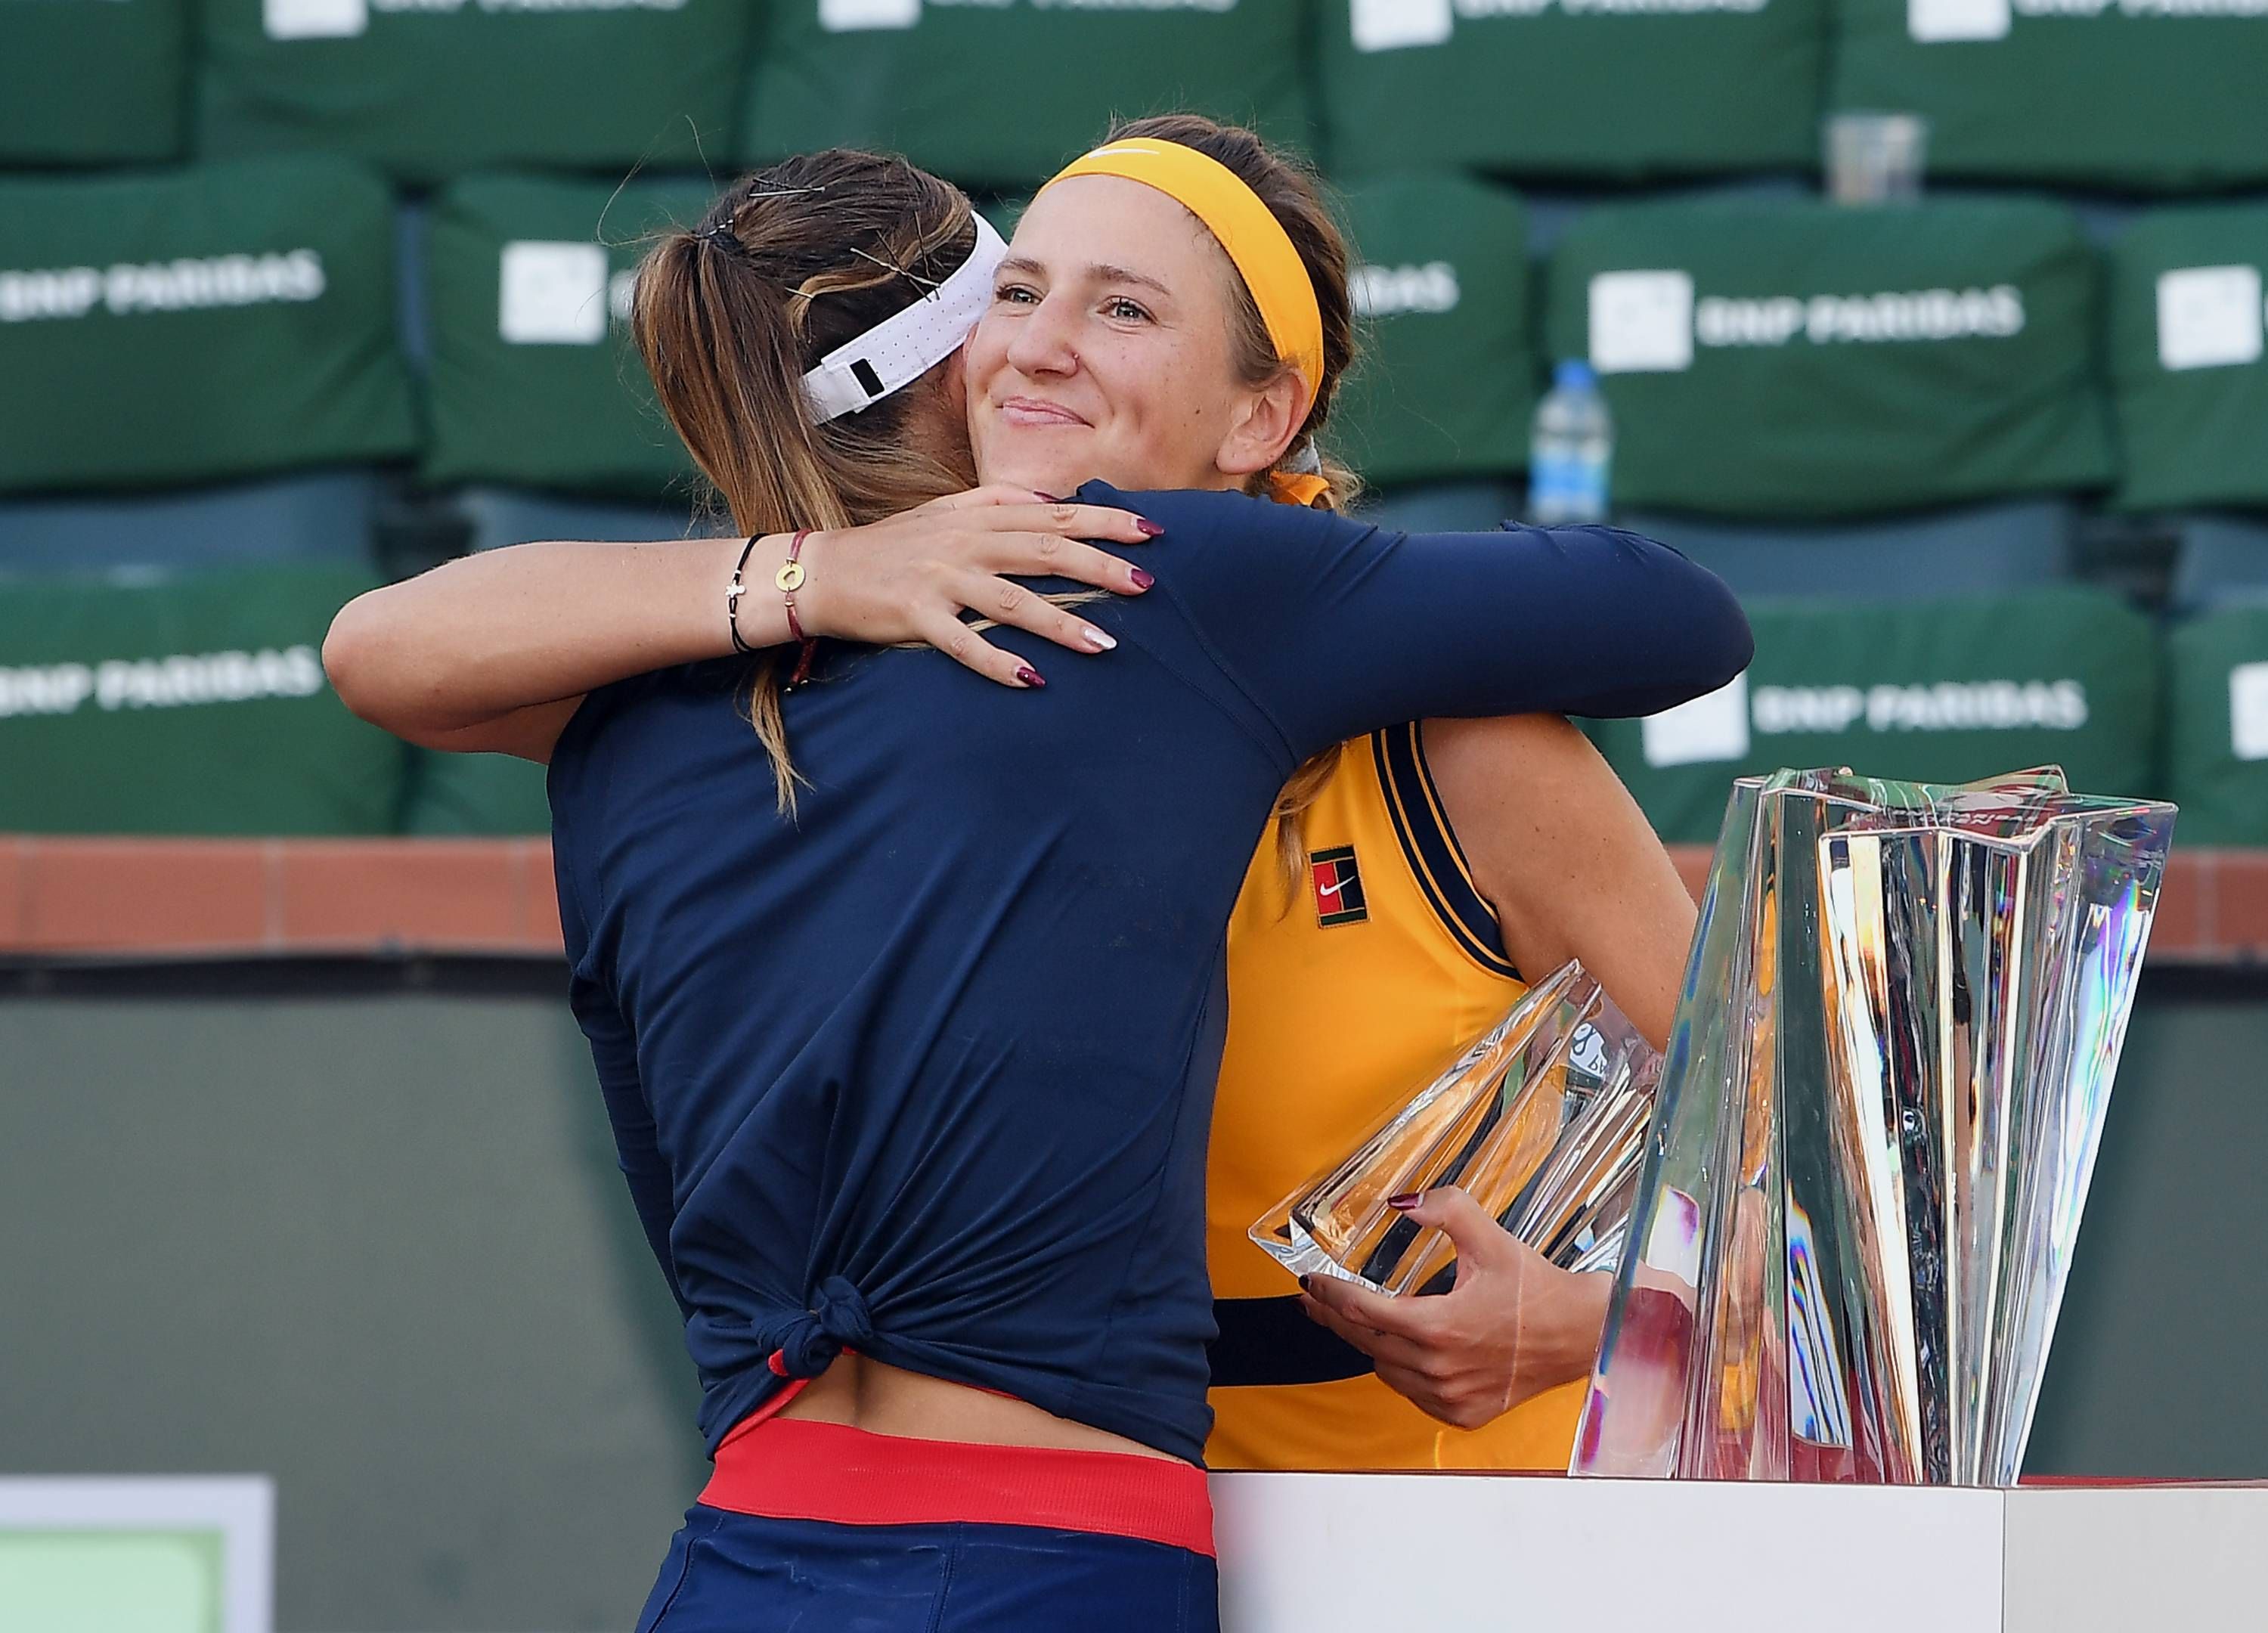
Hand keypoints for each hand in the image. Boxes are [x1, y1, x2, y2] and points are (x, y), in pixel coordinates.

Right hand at [794, 485, 1159, 687]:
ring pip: (1011, 600)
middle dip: (1099, 567)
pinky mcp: (915, 616)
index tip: (1151, 531)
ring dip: (1061, 624)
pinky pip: (961, 643)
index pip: (1055, 515)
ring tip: (1106, 645)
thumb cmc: (893, 545)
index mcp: (979, 519)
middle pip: (1044, 551)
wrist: (823, 570)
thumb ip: (998, 501)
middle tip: (1145, 584)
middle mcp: (965, 544)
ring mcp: (940, 580)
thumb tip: (1053, 500)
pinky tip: (1032, 680)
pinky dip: (997, 661)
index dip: (1105, 520)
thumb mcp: (946, 511)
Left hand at [1298, 1186, 1611, 1430]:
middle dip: (1333, 1317)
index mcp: (1438, 1326)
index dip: (1329, 1294)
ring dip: (1369, 1344)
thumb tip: (1400, 1201)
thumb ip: (1445, 1208)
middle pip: (1364, 1342)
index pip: (1362, 1311)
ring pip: (1385, 1370)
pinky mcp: (1462, 1414)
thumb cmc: (1534, 1287)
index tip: (1308, 1281)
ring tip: (1359, 1320)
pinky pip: (1412, 1391)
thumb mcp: (1490, 1237)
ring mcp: (1449, 1396)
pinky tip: (1401, 1349)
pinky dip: (1400, 1369)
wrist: (1580, 1334)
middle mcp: (1438, 1368)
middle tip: (1314, 1298)